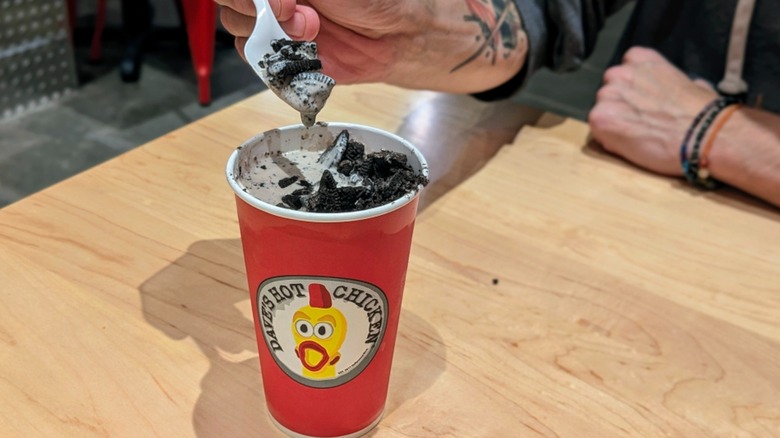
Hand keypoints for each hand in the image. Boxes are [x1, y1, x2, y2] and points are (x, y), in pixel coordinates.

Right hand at [215, 0, 527, 92]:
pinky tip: (309, 55)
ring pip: (241, 36)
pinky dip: (279, 65)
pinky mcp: (285, 59)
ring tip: (312, 35)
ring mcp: (275, 27)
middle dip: (260, 15)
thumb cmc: (373, 0)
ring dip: (273, 40)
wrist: (400, 36)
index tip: (281, 1)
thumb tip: (267, 0)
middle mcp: (272, 1)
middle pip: (231, 8)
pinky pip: (262, 66)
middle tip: (304, 20)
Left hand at [588, 47, 717, 175]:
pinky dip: (609, 139)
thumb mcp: (691, 84)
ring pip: (601, 111)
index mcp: (640, 59)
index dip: (631, 93)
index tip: (643, 105)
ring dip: (614, 123)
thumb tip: (683, 88)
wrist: (703, 134)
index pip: (623, 74)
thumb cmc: (703, 113)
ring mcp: (608, 95)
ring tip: (639, 135)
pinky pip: (597, 130)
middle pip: (608, 94)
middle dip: (621, 108)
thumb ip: (673, 82)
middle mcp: (620, 73)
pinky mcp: (600, 118)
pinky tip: (631, 143)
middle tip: (641, 124)